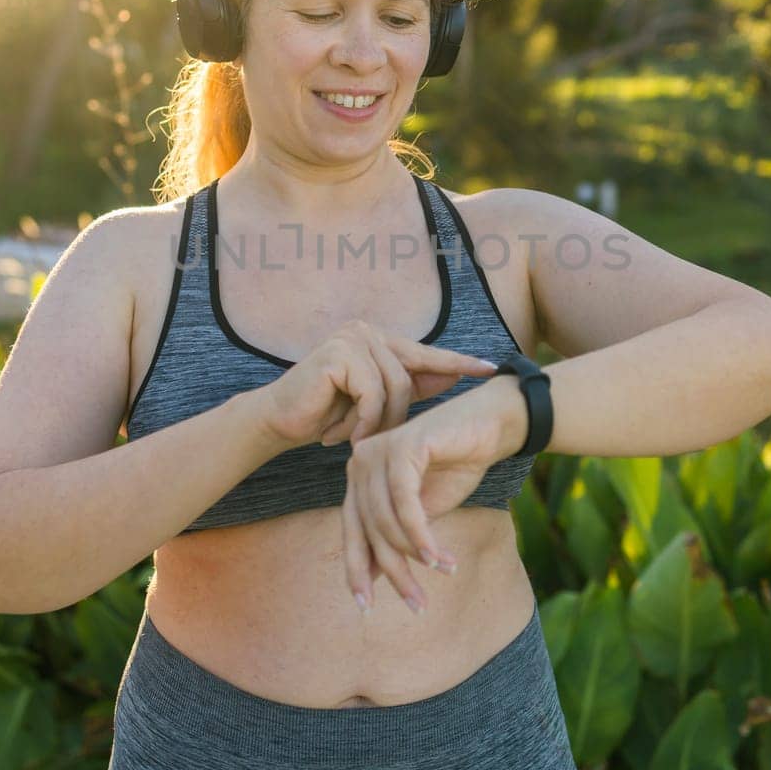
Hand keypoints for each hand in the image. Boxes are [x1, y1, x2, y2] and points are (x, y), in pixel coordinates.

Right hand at [256, 320, 498, 448]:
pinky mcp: (340, 353)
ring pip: (393, 389)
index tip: (492, 369)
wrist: (278, 421)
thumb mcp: (373, 403)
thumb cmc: (324, 414)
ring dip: (374, 423)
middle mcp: (366, 331)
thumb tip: (451, 375)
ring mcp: (352, 338)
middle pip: (409, 379)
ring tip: (349, 435)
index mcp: (377, 339)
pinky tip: (340, 433)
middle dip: (392, 417)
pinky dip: (361, 421)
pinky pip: (372, 395)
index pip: (427, 352)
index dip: (459, 362)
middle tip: (362, 438)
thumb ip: (409, 387)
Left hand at [341, 378, 517, 614]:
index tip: (366, 607)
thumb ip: (396, 537)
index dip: (357, 570)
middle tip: (417, 604)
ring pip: (385, 521)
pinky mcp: (402, 446)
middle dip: (393, 572)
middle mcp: (361, 462)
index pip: (353, 530)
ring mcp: (378, 451)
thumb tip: (370, 577)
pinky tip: (439, 557)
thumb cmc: (457, 466)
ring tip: (443, 571)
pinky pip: (405, 504)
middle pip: (368, 530)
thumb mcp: (423, 512)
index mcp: (361, 477)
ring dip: (416, 555)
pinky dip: (421, 535)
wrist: (491, 426)